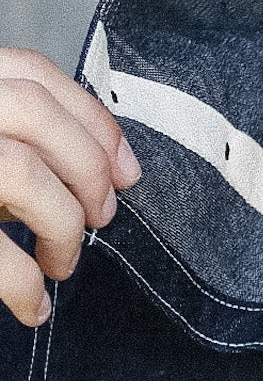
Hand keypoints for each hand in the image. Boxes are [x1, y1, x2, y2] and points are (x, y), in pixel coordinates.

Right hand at [0, 49, 140, 327]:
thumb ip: (21, 143)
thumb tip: (105, 175)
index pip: (31, 74)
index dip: (92, 121)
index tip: (127, 172)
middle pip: (31, 111)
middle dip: (85, 167)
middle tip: (102, 219)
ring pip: (18, 172)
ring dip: (60, 225)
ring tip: (63, 265)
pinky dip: (22, 285)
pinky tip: (34, 307)